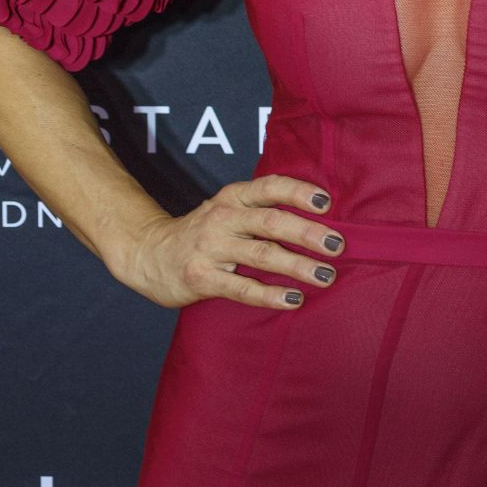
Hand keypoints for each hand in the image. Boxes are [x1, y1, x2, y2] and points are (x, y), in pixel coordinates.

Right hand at [111, 174, 345, 309]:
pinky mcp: (202, 278)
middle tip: (338, 245)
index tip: (327, 203)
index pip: (271, 187)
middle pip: (273, 222)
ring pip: (263, 255)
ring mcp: (212, 248)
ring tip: (326, 275)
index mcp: (233, 197)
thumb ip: (262, 209)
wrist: (149, 254)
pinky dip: (271, 295)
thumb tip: (319, 218)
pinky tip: (294, 299)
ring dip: (299, 266)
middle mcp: (223, 218)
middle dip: (309, 233)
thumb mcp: (228, 209)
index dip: (299, 192)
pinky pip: (243, 288)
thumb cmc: (202, 231)